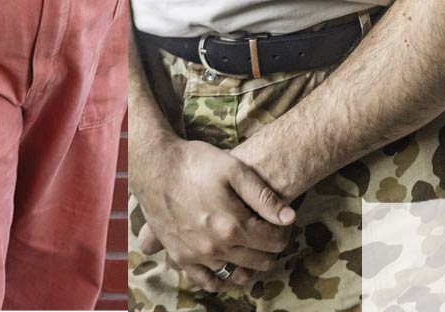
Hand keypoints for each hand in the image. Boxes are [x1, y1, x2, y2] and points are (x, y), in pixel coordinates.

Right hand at [131, 136, 294, 292]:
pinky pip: (206, 282)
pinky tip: (230, 271)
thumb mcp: (234, 169)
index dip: (283, 231)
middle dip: (270, 248)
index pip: (274, 241)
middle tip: (269, 232)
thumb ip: (263, 196)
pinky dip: (222, 280)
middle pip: (259, 260)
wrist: (155, 166)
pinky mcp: (181, 257)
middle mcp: (216, 246)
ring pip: (237, 273)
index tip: (281, 222)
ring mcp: (197, 255)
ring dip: (250, 262)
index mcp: (232, 225)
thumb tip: (290, 218)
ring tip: (251, 245)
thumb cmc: (196, 163)